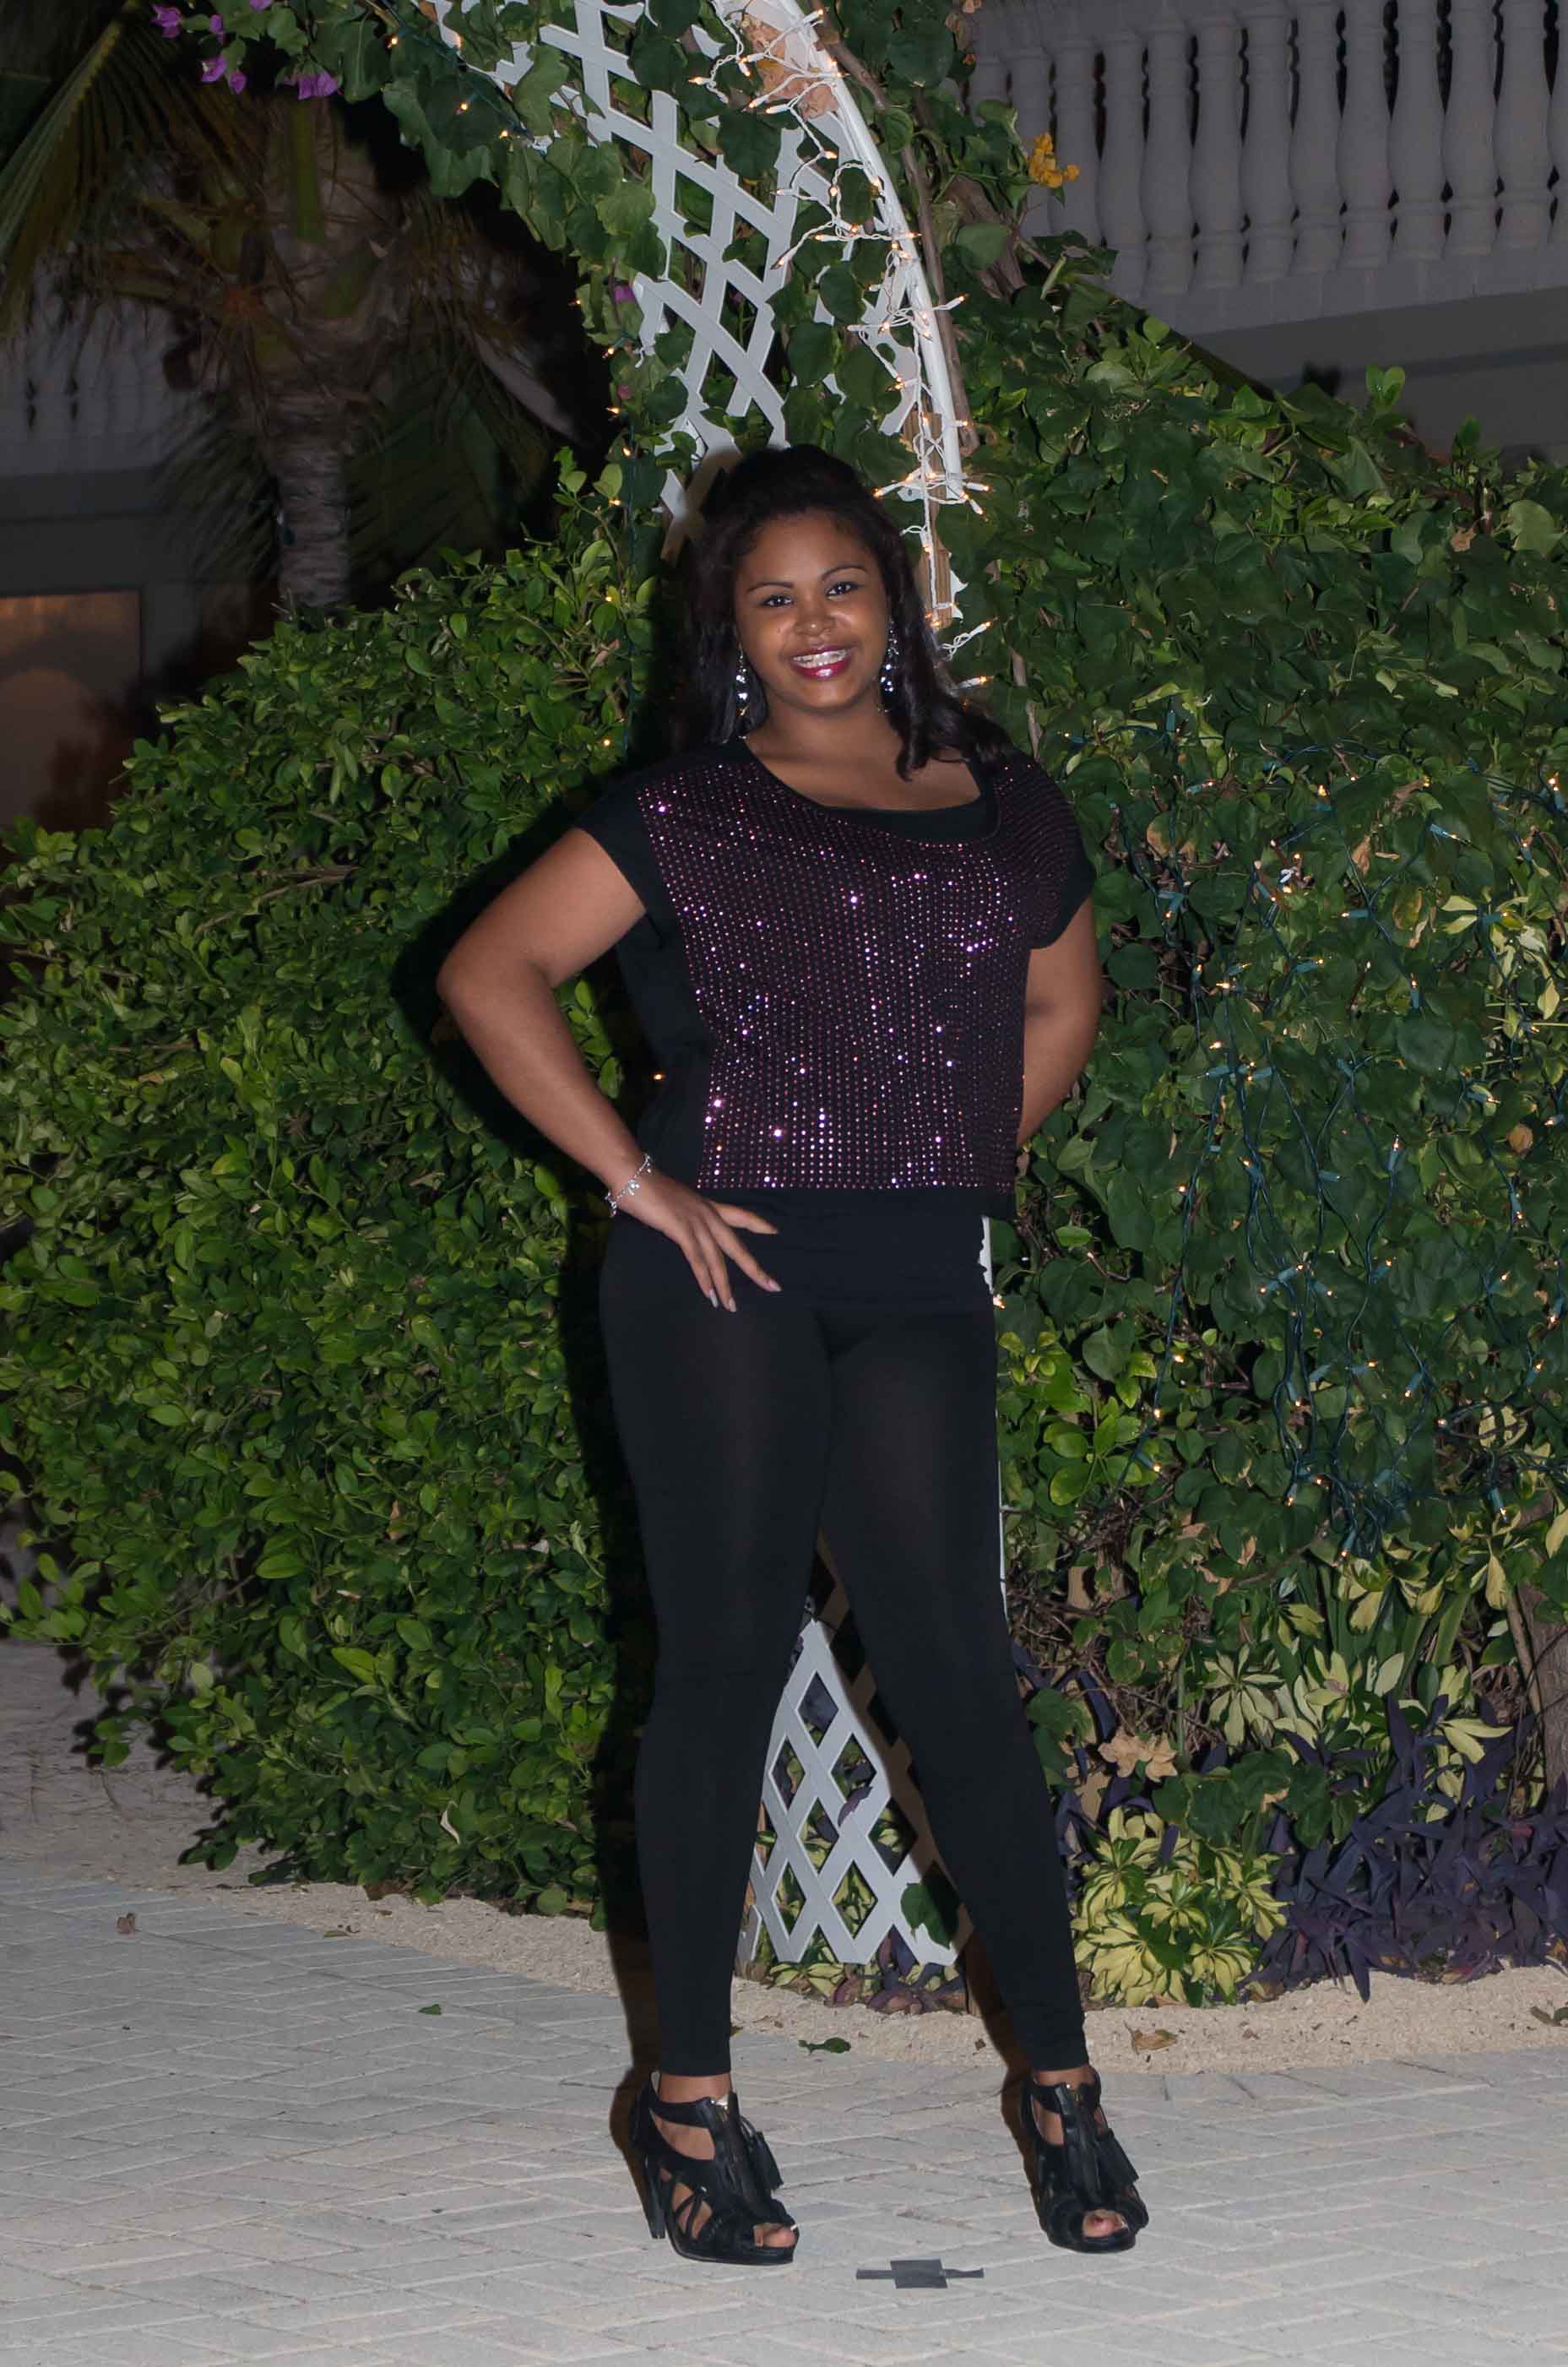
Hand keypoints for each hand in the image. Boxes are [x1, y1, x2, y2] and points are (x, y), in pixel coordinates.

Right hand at [624, 1170, 779, 1310]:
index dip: (759, 1224)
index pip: (741, 1215)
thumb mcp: (675, 1200)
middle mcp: (708, 1214)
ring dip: (724, 1285)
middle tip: (773, 1286)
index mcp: (708, 1205)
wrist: (633, 1175)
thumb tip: (682, 1224)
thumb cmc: (648, 1187)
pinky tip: (709, 1293)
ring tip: (731, 1305)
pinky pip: (697, 1259)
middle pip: (737, 1246)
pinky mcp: (681, 1229)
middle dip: (754, 1269)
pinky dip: (704, 1278)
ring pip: (717, 1259)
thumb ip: (683, 1213)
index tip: (775, 1232)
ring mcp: (696, 1222)